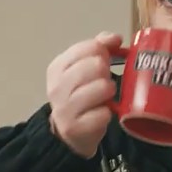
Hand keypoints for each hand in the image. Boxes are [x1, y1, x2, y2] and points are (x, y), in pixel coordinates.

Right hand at [46, 31, 122, 157]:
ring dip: (109, 92)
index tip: (106, 60)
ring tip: (104, 97)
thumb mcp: (84, 68)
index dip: (104, 51)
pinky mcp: (75, 128)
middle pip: (97, 65)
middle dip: (106, 73)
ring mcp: (64, 108)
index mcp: (58, 67)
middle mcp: (57, 86)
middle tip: (103, 82)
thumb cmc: (81, 95)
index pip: (89, 47)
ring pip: (102, 87)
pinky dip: (109, 113)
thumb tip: (114, 38)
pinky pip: (104, 113)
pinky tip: (102, 113)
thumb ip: (99, 48)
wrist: (70, 133)